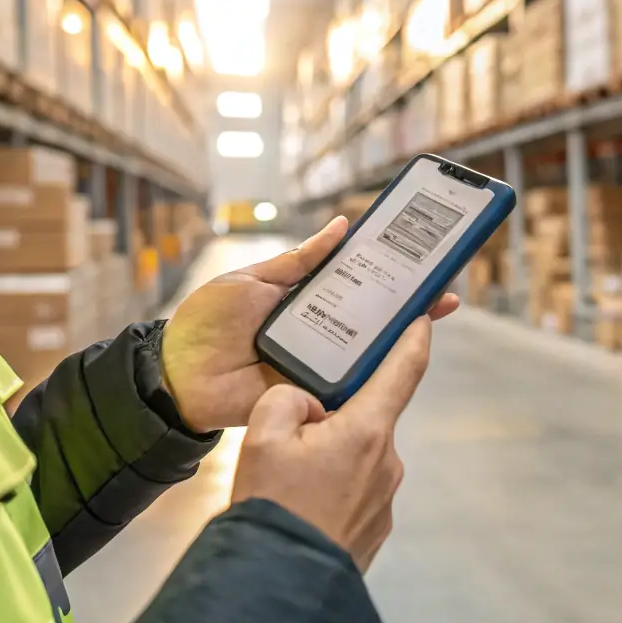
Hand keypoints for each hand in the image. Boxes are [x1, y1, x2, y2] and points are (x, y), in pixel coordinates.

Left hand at [161, 217, 458, 433]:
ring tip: (430, 317)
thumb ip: (301, 260)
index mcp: (306, 303)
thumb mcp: (256, 279)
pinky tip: (397, 361)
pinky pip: (345, 386)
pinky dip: (371, 378)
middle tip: (444, 293)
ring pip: (367, 355)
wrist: (178, 371)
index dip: (389, 278)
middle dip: (409, 308)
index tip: (423, 265)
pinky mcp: (309, 394)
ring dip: (399, 341)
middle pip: (372, 322)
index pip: (358, 287)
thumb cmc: (209, 321)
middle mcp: (318, 333)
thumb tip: (342, 228)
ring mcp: (316, 365)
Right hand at [229, 317, 431, 571]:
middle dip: (333, 418)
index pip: (404, 370)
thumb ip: (287, 399)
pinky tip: (298, 509)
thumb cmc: (272, 507)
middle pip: (366, 417)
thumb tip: (310, 409)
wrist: (277, 586)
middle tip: (290, 440)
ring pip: (357, 457)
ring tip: (286, 486)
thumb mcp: (262, 436)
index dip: (415, 338)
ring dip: (329, 459)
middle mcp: (387, 463)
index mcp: (366, 431)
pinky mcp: (376, 528)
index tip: (423, 318)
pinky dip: (330, 491)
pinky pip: (354, 491)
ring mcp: (384, 499)